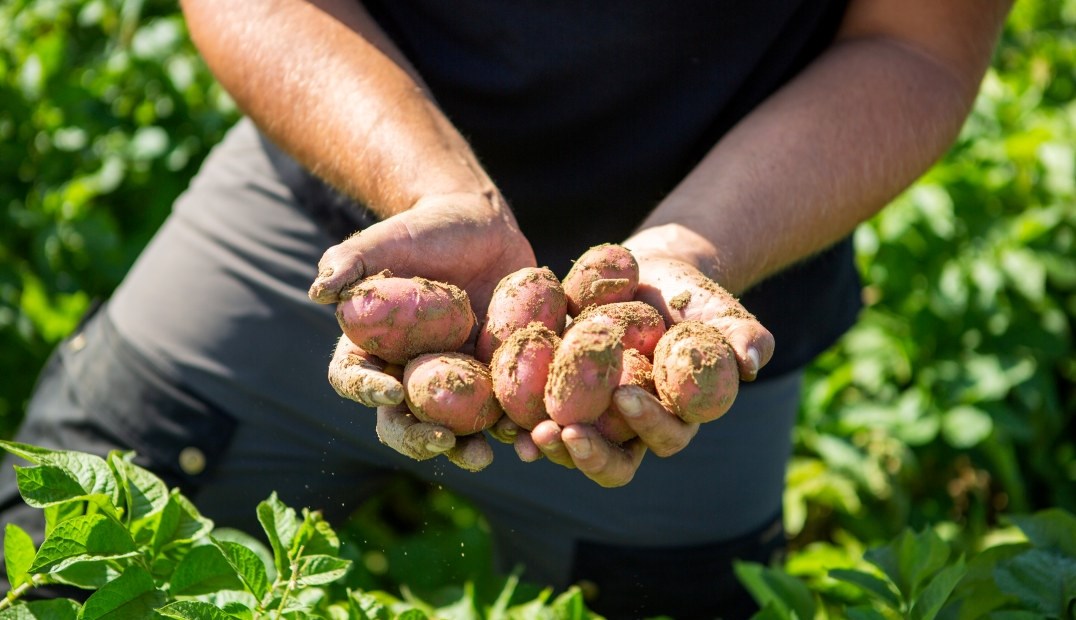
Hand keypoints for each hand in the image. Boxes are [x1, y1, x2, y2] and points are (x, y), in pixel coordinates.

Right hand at [316, 191, 535, 470]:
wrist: (479, 227)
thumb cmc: (422, 231)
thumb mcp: (386, 240)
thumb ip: (349, 260)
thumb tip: (319, 290)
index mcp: (370, 348)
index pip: (354, 379)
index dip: (366, 391)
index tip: (391, 390)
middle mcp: (409, 375)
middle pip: (403, 421)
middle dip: (420, 438)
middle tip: (442, 442)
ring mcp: (455, 383)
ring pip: (455, 429)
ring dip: (468, 449)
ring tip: (486, 455)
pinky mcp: (496, 381)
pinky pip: (503, 412)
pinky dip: (517, 428)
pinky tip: (533, 434)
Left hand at [526, 255, 773, 486]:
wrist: (649, 276)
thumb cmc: (694, 300)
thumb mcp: (723, 313)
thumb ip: (745, 336)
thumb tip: (754, 360)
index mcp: (673, 420)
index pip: (663, 436)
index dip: (647, 424)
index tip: (626, 398)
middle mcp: (628, 431)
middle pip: (609, 459)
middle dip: (587, 452)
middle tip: (563, 434)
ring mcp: (590, 418)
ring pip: (568, 445)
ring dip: (548, 444)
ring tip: (529, 433)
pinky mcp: (555, 396)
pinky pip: (533, 415)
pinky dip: (517, 417)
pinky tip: (502, 415)